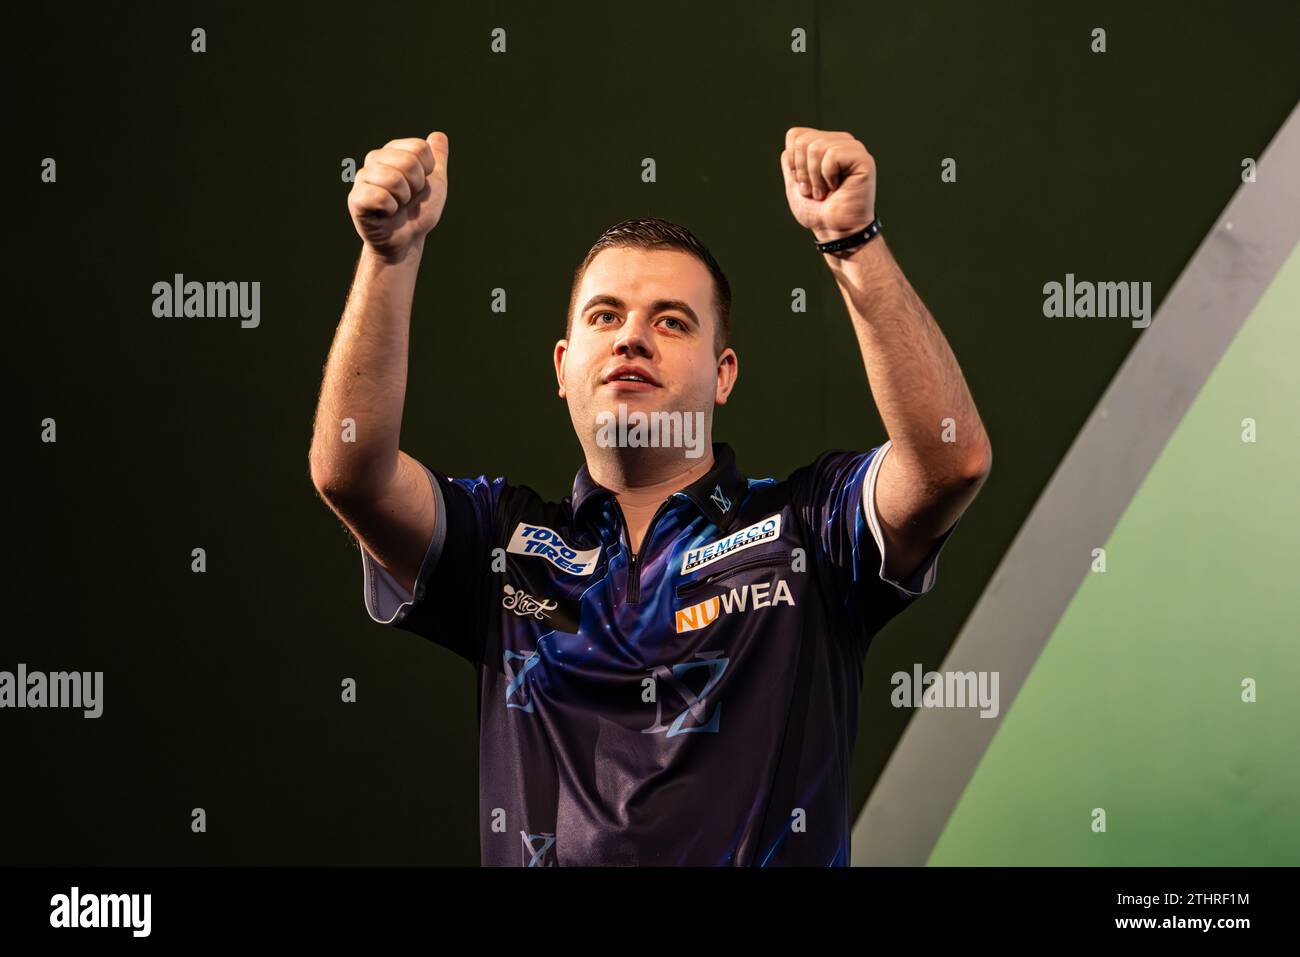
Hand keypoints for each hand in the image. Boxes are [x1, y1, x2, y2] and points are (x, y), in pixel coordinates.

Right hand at [347, 132, 448, 260]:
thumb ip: (438, 159)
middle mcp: (375, 159)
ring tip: (397, 205)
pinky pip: (380, 196)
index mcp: (393, 151)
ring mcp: (363, 178)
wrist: (407, 240)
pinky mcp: (356, 199)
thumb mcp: (436, 184)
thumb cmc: (418, 211)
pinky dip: (391, 209)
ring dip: (403, 198)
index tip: (420, 185)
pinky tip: (386, 213)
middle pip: (408, 161)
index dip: (427, 171)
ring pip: (393, 178)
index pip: (419, 147)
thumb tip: (439, 135)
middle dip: (416, 186)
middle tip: (408, 198)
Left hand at [780, 127, 875, 242]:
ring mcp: (853, 148)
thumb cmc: (818, 212)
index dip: (793, 162)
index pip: (795, 135)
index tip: (804, 184)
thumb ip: (791, 162)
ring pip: (816, 147)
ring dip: (815, 178)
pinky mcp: (863, 159)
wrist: (835, 231)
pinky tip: (837, 188)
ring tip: (825, 192)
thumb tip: (792, 138)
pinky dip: (828, 177)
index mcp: (825, 144)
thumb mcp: (795, 185)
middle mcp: (840, 142)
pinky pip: (832, 156)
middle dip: (802, 172)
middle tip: (815, 191)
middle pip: (803, 141)